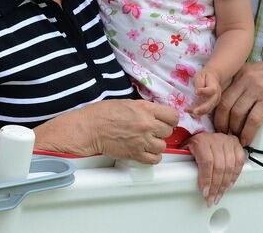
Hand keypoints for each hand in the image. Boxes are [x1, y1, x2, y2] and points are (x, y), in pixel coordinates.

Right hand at [39, 99, 177, 163]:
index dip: (170, 119)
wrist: (90, 129)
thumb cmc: (103, 113)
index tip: (165, 120)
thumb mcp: (128, 103)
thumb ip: (144, 108)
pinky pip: (154, 159)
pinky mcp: (136, 154)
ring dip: (156, 144)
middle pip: (168, 131)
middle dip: (161, 131)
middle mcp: (147, 125)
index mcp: (145, 109)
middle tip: (152, 130)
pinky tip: (146, 151)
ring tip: (146, 141)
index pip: (173, 116)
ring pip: (162, 146)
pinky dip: (152, 156)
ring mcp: (142, 141)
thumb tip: (155, 114)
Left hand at [184, 132, 244, 206]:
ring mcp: (227, 141)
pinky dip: (234, 176)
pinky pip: (238, 162)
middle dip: (215, 187)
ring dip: (224, 185)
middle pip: (219, 167)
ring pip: (229, 167)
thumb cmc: (195, 144)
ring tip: (218, 195)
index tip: (205, 191)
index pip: (206, 162)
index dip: (206, 179)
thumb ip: (184, 160)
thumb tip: (182, 176)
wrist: (205, 134)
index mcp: (201, 141)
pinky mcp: (236, 144)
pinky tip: (228, 185)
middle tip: (211, 198)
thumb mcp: (187, 150)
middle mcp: (216, 140)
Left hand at [188, 68, 221, 118]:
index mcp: (214, 87)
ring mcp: (214, 102)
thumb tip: (196, 92)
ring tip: (187, 110)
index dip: (204, 92)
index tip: (196, 92)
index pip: (211, 90)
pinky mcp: (210, 106)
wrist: (213, 79)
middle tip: (194, 111)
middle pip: (211, 103)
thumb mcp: (201, 76)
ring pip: (207, 110)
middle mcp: (216, 96)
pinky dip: (196, 113)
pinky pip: (204, 111)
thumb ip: (199, 83)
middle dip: (203, 109)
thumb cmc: (205, 77)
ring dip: (198, 112)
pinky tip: (187, 110)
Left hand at [213, 59, 262, 144]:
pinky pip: (252, 121)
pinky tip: (246, 139)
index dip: (215, 109)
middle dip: (221, 122)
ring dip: (234, 129)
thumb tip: (227, 102)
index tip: (215, 119)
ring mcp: (257, 90)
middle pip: (224, 104)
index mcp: (240, 72)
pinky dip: (247, 133)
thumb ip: (241, 83)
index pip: (220, 92)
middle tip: (222, 131)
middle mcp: (245, 79)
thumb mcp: (255, 72)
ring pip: (236, 114)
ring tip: (235, 136)